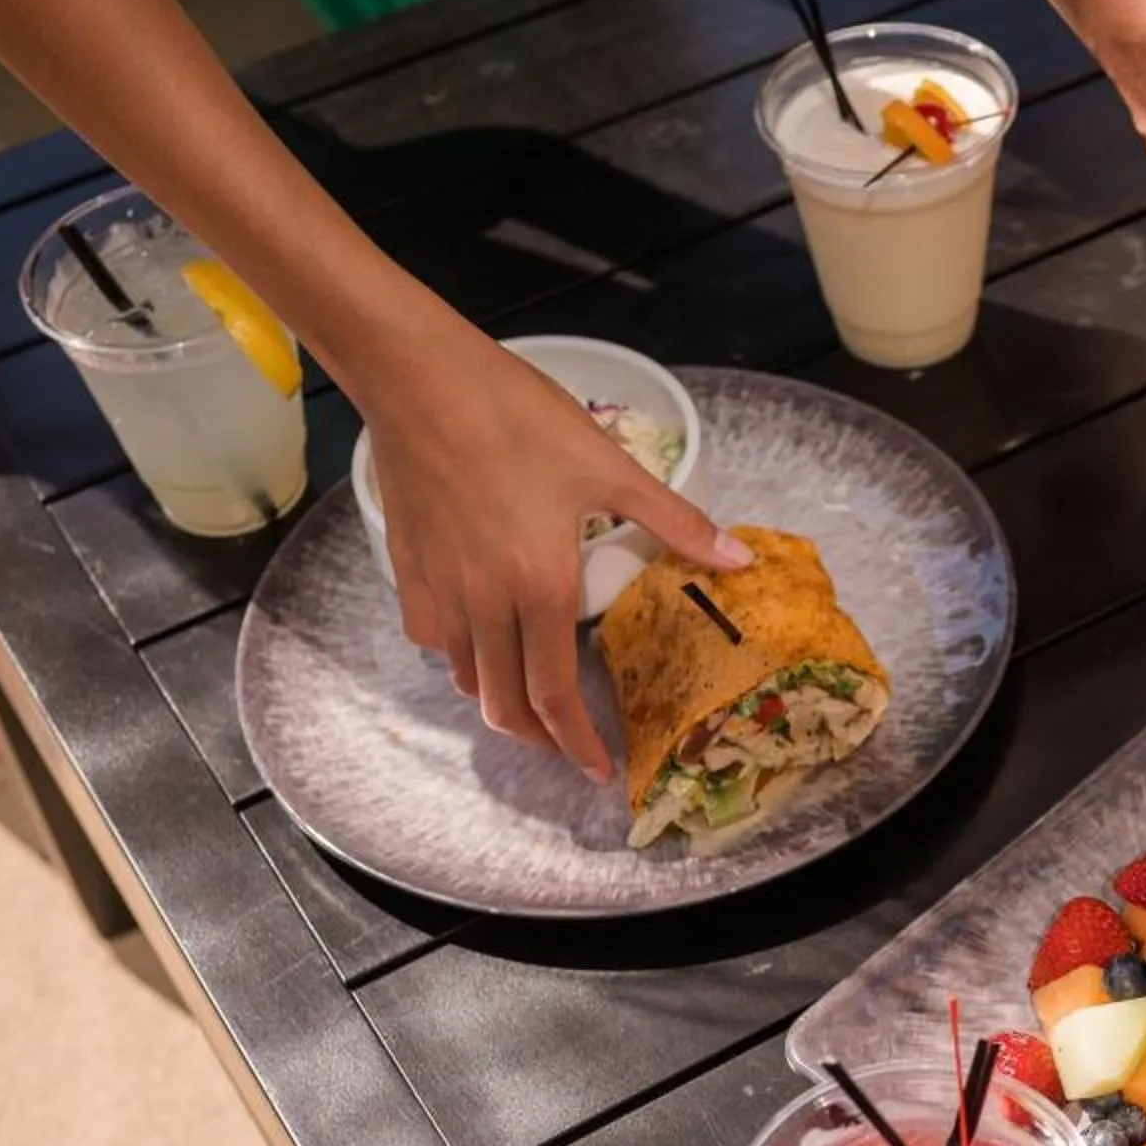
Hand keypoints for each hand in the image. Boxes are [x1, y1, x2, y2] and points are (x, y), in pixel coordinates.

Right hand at [354, 323, 747, 777]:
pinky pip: (431, 636)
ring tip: (533, 701)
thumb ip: (673, 522)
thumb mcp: (608, 466)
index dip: (575, 743)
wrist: (418, 377)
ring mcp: (439, 587)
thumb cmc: (517, 416)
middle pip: (504, 704)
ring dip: (500, 701)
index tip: (596, 768)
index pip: (554, 695)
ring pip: (464, 677)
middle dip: (540, 739)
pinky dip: (458, 656)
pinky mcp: (407, 566)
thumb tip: (737, 561)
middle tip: (570, 746)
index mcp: (537, 587)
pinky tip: (479, 640)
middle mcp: (482, 602)